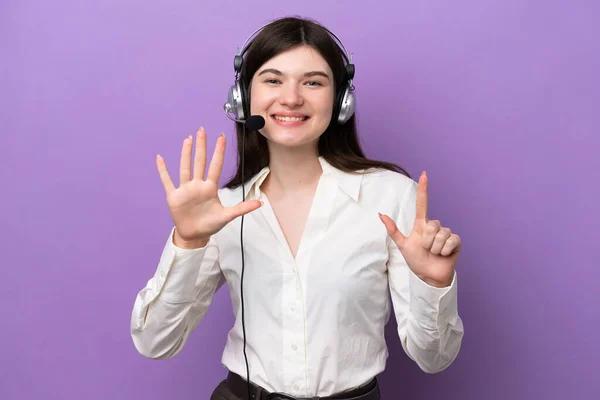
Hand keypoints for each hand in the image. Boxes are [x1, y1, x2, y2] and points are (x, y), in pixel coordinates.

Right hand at [156, 127, 262, 245]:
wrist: (195, 235)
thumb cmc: (210, 225)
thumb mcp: (227, 216)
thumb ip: (242, 208)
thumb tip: (260, 203)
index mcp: (210, 188)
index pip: (215, 166)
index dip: (218, 152)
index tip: (221, 137)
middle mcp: (197, 185)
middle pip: (199, 162)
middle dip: (201, 146)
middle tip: (202, 130)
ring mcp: (185, 189)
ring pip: (185, 167)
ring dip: (185, 154)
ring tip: (187, 139)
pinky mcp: (173, 196)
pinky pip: (167, 181)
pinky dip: (163, 170)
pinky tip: (160, 158)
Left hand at [379, 171, 461, 287]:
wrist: (429, 276)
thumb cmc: (416, 260)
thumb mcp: (402, 245)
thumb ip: (392, 230)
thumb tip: (380, 214)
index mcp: (422, 225)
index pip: (422, 204)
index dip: (423, 189)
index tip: (423, 174)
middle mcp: (435, 226)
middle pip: (432, 225)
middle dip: (427, 241)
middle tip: (426, 249)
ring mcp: (447, 233)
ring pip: (440, 235)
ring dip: (435, 248)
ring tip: (434, 253)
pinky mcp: (456, 242)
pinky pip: (450, 241)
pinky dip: (444, 251)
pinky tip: (444, 255)